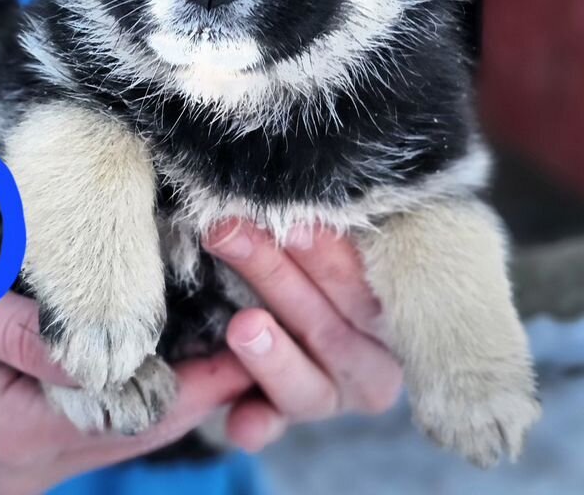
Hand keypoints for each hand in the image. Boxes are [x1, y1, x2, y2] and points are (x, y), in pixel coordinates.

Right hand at [0, 251, 252, 494]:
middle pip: (150, 422)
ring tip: (223, 334)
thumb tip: (102, 347)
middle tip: (252, 332)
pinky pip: (112, 415)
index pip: (138, 412)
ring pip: (136, 420)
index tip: (247, 344)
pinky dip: (145, 383)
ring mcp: (47, 451)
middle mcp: (48, 455)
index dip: (200, 381)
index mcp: (29, 433)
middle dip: (205, 382)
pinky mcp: (43, 437)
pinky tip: (164, 348)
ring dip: (179, 382)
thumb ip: (23, 331)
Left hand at [203, 222, 402, 451]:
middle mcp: (371, 361)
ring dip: (274, 357)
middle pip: (328, 325)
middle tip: (229, 233)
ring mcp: (330, 394)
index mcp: (391, 311)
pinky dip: (257, 423)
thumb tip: (290, 194)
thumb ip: (317, 227)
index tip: (292, 222)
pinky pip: (272, 425)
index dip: (330, 255)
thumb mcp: (324, 242)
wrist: (300, 304)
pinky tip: (241, 421)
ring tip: (243, 327)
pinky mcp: (286, 415)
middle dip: (274, 274)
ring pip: (308, 386)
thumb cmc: (316, 257)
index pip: (366, 285)